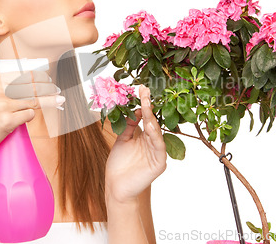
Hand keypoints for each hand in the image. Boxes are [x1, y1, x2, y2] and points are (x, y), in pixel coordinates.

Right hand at [0, 70, 63, 156]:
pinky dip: (30, 116)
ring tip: (59, 100)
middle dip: (48, 88)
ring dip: (49, 101)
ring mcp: (2, 105)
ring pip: (33, 100)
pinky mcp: (7, 120)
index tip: (48, 80)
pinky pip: (29, 115)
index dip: (39, 76)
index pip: (23, 74)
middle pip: (31, 86)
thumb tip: (27, 70)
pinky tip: (27, 118)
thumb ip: (2, 81)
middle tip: (57, 90)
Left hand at [105, 84, 166, 203]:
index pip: (146, 117)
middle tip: (145, 92)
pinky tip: (151, 126)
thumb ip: (129, 125)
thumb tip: (135, 109)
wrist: (115, 187)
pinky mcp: (159, 164)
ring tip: (146, 106)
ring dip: (152, 119)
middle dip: (148, 106)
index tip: (141, 89)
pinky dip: (156, 136)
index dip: (144, 103)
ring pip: (157, 133)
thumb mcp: (122, 140)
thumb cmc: (119, 165)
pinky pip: (159, 148)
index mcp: (145, 137)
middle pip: (153, 121)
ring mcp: (157, 153)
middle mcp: (153, 143)